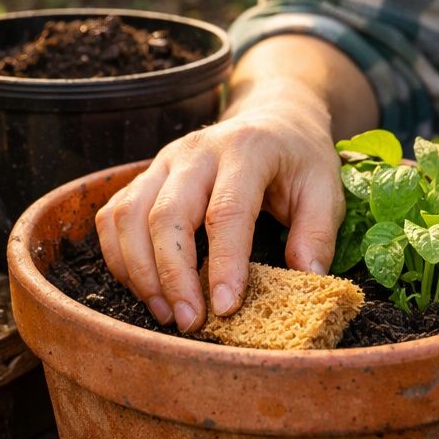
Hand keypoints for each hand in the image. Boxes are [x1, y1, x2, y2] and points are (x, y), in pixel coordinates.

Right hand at [94, 79, 344, 331]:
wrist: (271, 117)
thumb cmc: (298, 159)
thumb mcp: (326, 187)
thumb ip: (318, 233)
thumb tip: (306, 281)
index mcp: (245, 150)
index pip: (226, 210)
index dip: (224, 262)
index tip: (226, 308)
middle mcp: (196, 151)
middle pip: (166, 214)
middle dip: (172, 275)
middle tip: (189, 321)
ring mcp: (163, 161)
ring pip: (129, 215)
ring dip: (140, 271)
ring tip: (166, 313)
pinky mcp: (144, 175)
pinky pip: (113, 216)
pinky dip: (120, 257)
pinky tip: (145, 289)